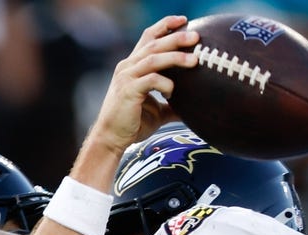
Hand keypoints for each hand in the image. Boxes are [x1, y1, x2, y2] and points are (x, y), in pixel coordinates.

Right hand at [88, 15, 197, 154]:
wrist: (111, 139)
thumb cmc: (132, 124)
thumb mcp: (157, 112)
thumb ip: (172, 105)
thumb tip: (192, 108)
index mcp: (133, 66)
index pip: (148, 37)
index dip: (165, 26)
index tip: (184, 21)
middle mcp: (128, 67)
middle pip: (154, 44)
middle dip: (176, 37)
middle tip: (196, 37)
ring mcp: (127, 77)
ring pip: (154, 59)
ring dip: (175, 57)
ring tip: (194, 60)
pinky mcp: (128, 90)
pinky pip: (151, 80)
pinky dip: (166, 84)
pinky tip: (172, 93)